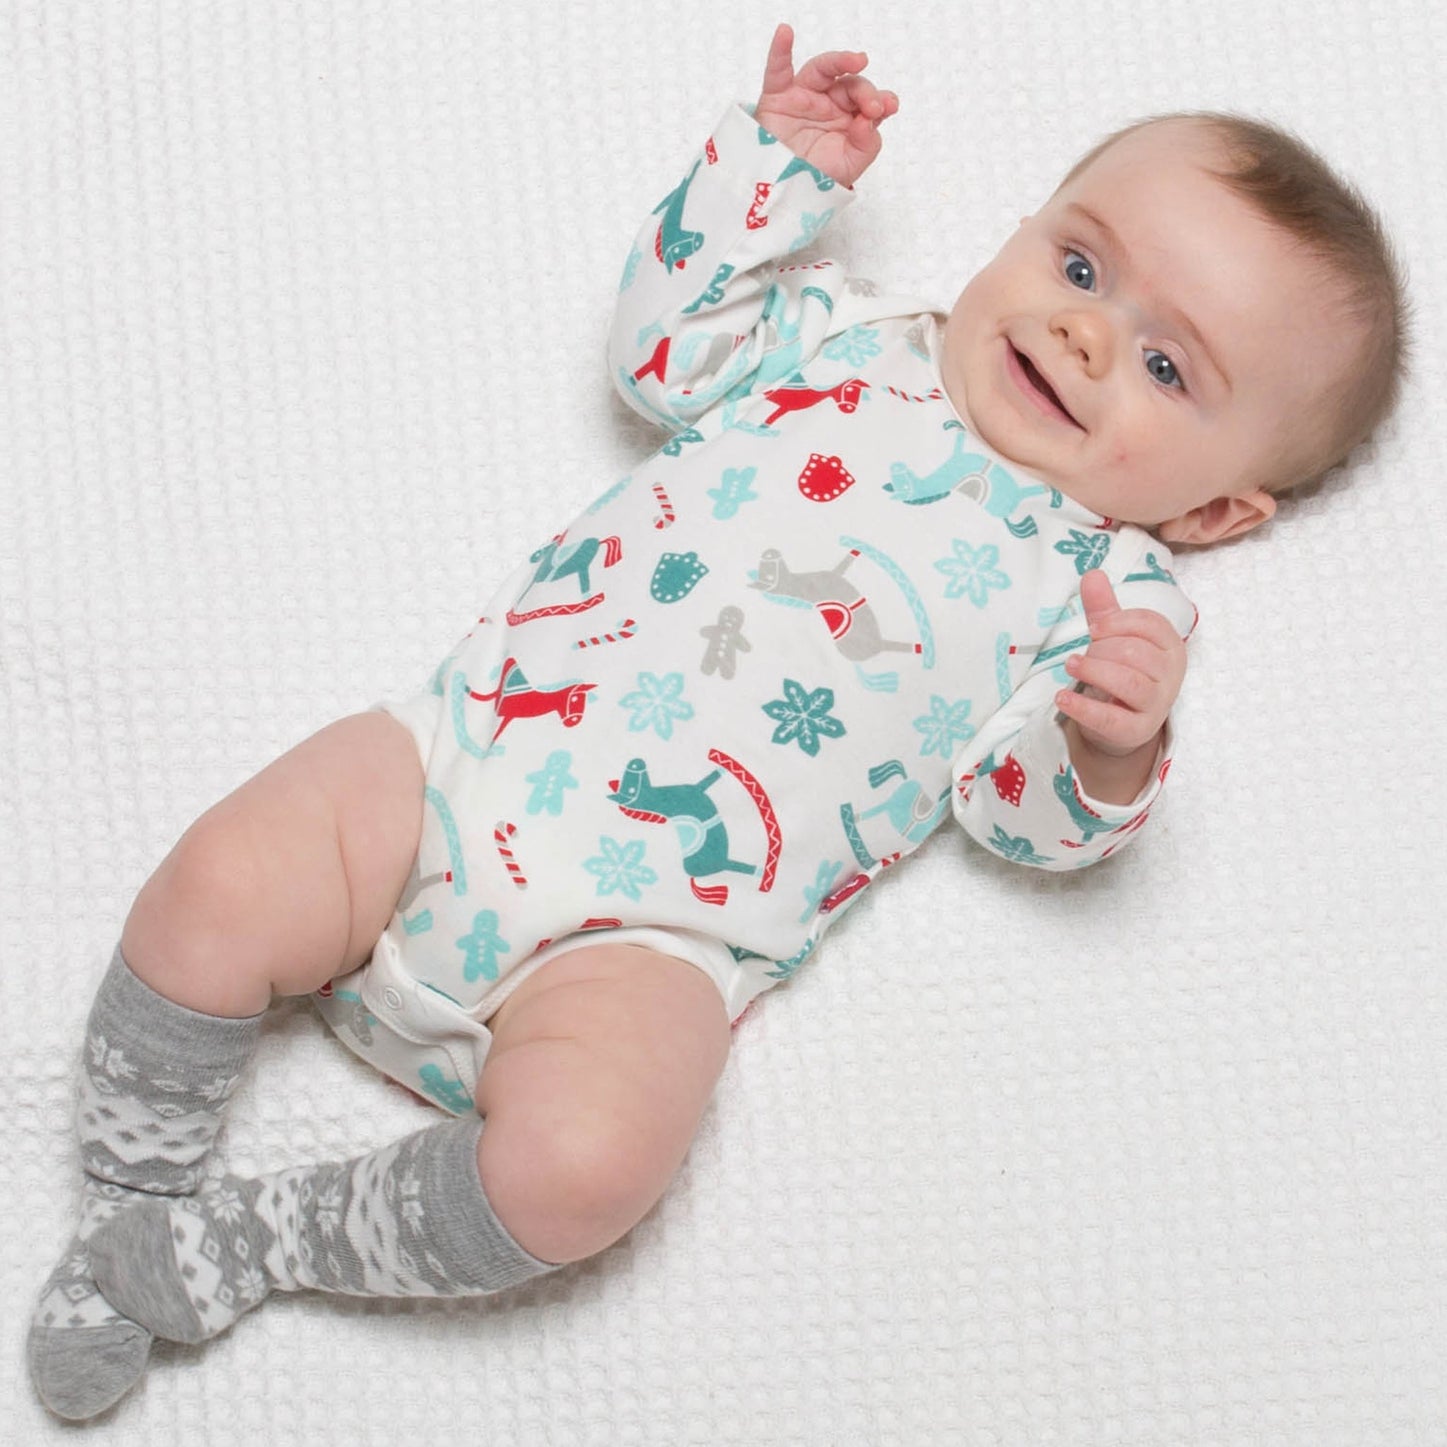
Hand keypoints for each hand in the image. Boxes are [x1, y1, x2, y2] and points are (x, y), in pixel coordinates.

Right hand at [754, 22, 898, 187]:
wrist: (784, 194)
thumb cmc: (815, 179)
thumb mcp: (851, 165)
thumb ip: (867, 143)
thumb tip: (868, 119)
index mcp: (849, 118)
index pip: (870, 101)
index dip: (881, 100)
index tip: (887, 107)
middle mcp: (829, 103)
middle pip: (851, 84)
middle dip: (865, 91)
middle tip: (873, 106)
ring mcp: (804, 97)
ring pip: (823, 69)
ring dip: (841, 61)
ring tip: (858, 60)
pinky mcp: (778, 98)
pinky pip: (777, 70)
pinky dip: (780, 50)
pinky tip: (786, 33)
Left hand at [1056, 570, 1185, 758]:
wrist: (1121, 724)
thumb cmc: (1120, 672)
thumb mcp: (1113, 639)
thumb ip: (1104, 609)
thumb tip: (1092, 573)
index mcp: (1170, 645)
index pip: (1150, 624)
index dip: (1118, 623)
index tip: (1095, 629)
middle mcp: (1170, 675)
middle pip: (1137, 653)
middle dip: (1103, 650)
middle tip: (1081, 656)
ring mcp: (1156, 705)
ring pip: (1129, 683)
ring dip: (1094, 672)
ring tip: (1071, 666)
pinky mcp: (1136, 730)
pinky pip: (1111, 718)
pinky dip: (1083, 707)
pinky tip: (1062, 697)